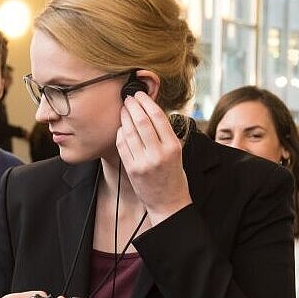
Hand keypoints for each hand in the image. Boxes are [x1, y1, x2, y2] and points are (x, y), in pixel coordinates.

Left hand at [115, 92, 191, 224]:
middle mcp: (158, 154)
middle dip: (133, 106)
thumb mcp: (177, 152)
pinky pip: (122, 145)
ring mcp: (143, 162)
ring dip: (125, 117)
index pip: (157, 117)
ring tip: (124, 109)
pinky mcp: (131, 169)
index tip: (140, 94)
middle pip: (141, 122)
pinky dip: (121, 133)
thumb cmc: (174, 176)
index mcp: (172, 147)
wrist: (168, 203)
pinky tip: (122, 127)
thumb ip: (165, 134)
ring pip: (129, 132)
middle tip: (128, 98)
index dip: (146, 102)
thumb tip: (149, 111)